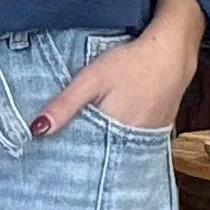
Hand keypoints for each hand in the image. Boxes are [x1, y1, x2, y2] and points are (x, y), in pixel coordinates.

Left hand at [34, 0, 206, 139]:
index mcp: (115, 134)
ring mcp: (149, 139)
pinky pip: (133, 143)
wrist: (172, 52)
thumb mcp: (93, 78)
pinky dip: (120, 140)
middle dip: (83, 155)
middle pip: (102, 156)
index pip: (85, 156)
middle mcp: (134, 144)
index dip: (68, 156)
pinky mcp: (158, 132)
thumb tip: (37, 130)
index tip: (52, 158)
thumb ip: (65, 104)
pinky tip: (112, 130)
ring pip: (118, 150)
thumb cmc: (132, 62)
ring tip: (85, 142)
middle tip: (63, 152)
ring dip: (103, 148)